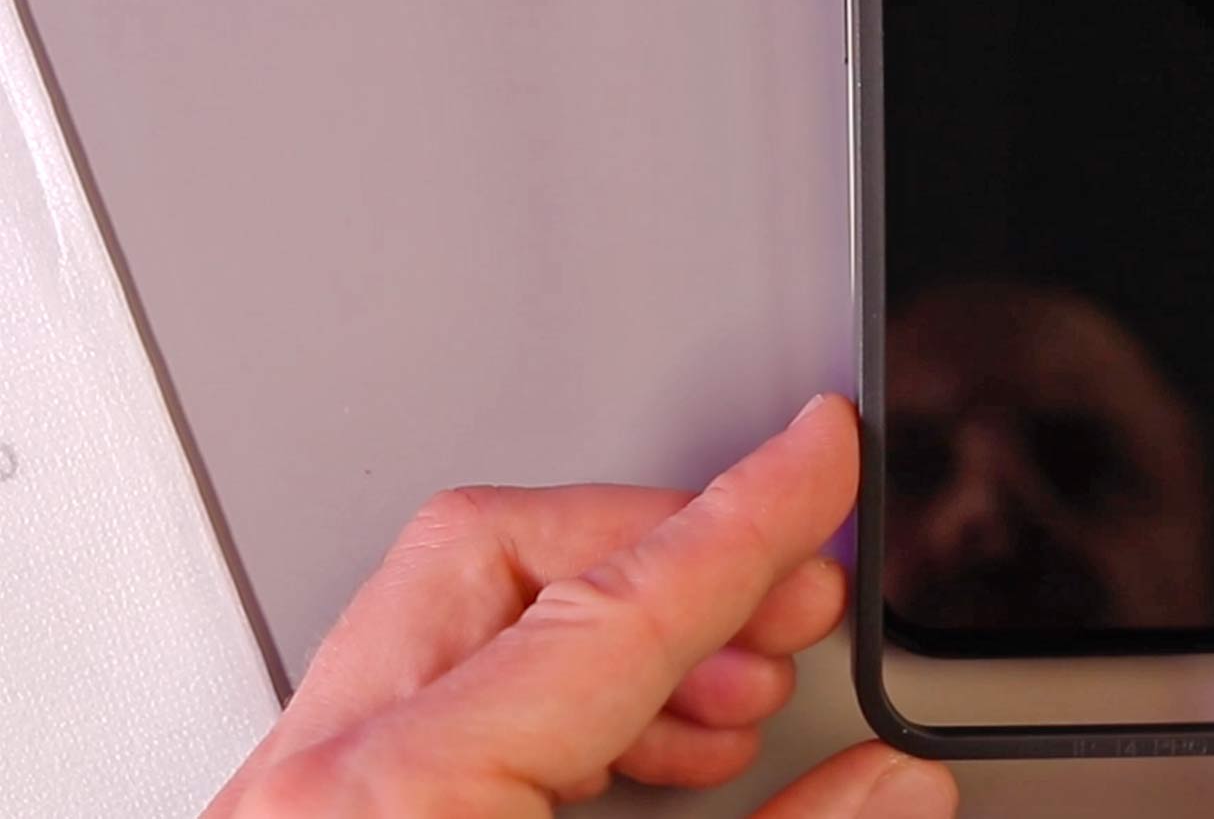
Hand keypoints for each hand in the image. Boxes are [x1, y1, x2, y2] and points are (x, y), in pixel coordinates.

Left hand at [204, 395, 956, 818]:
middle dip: (663, 549)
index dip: (746, 518)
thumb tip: (894, 784)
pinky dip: (554, 693)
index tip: (824, 450)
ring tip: (736, 695)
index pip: (615, 607)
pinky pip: (430, 695)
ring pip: (454, 613)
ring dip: (619, 630)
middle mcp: (317, 787)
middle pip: (495, 553)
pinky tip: (649, 751)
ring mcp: (298, 806)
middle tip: (793, 589)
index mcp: (395, 801)